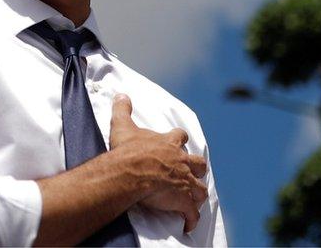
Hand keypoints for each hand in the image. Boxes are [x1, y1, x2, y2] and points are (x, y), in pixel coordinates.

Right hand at [109, 94, 207, 232]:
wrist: (131, 171)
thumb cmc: (127, 151)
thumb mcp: (122, 126)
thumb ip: (122, 110)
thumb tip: (120, 95)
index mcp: (169, 144)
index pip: (180, 137)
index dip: (179, 140)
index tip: (178, 141)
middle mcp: (181, 161)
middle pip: (198, 163)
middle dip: (197, 167)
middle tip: (191, 172)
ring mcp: (184, 181)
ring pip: (200, 188)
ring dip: (198, 193)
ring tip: (194, 199)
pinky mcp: (182, 200)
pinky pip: (192, 212)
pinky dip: (192, 218)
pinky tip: (189, 224)